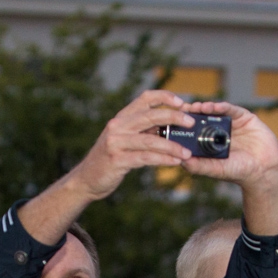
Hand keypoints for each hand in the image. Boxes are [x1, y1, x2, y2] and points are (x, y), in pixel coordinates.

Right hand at [65, 89, 196, 202]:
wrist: (86, 180)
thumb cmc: (110, 160)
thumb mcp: (124, 140)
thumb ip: (143, 132)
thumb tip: (172, 128)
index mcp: (121, 118)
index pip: (145, 98)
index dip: (165, 97)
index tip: (182, 102)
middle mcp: (117, 126)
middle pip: (150, 115)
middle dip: (174, 117)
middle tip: (191, 123)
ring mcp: (116, 143)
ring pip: (150, 139)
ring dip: (172, 145)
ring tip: (186, 152)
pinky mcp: (117, 160)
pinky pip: (145, 158)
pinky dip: (162, 159)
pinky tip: (175, 162)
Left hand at [175, 100, 277, 235]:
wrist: (265, 169)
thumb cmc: (239, 171)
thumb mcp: (217, 169)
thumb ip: (200, 166)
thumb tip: (181, 161)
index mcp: (209, 142)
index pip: (193, 131)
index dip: (183, 126)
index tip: (172, 123)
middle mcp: (218, 131)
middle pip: (202, 118)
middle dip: (191, 114)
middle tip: (181, 110)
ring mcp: (231, 123)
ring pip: (215, 111)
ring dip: (204, 108)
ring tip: (195, 107)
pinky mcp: (244, 117)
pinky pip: (232, 109)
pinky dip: (222, 107)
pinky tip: (213, 107)